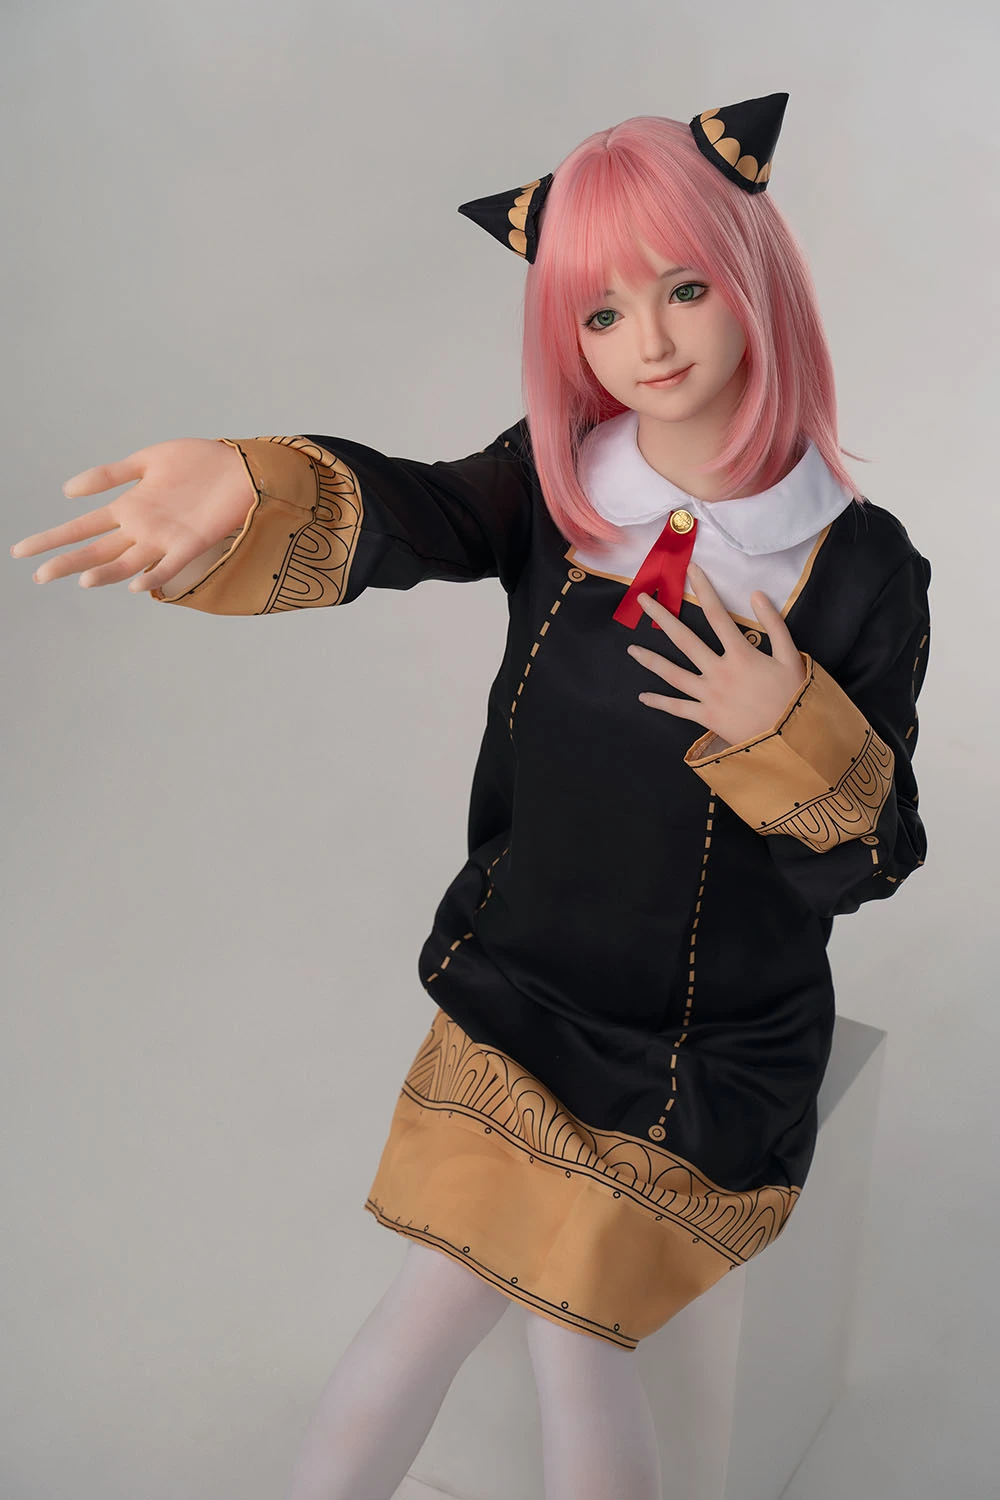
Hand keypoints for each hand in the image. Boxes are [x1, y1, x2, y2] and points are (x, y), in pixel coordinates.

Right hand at [10, 438, 253, 593]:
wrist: (242, 466)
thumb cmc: (198, 462)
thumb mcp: (147, 460)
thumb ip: (108, 475)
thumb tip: (67, 491)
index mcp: (130, 509)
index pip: (83, 528)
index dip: (53, 540)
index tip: (21, 551)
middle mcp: (143, 529)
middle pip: (98, 551)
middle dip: (67, 561)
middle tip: (38, 575)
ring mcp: (166, 538)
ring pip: (128, 562)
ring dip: (105, 572)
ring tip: (80, 579)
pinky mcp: (194, 543)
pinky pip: (171, 565)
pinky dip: (153, 576)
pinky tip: (134, 584)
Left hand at [625, 561, 806, 745]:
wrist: (791, 739)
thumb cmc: (793, 697)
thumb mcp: (792, 657)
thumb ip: (774, 624)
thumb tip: (756, 594)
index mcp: (741, 654)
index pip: (717, 615)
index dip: (704, 589)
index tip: (691, 570)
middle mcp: (719, 671)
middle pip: (684, 639)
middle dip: (661, 617)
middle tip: (641, 600)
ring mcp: (709, 695)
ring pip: (673, 674)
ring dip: (650, 660)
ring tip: (631, 649)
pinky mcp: (706, 717)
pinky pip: (678, 708)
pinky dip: (660, 703)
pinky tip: (643, 696)